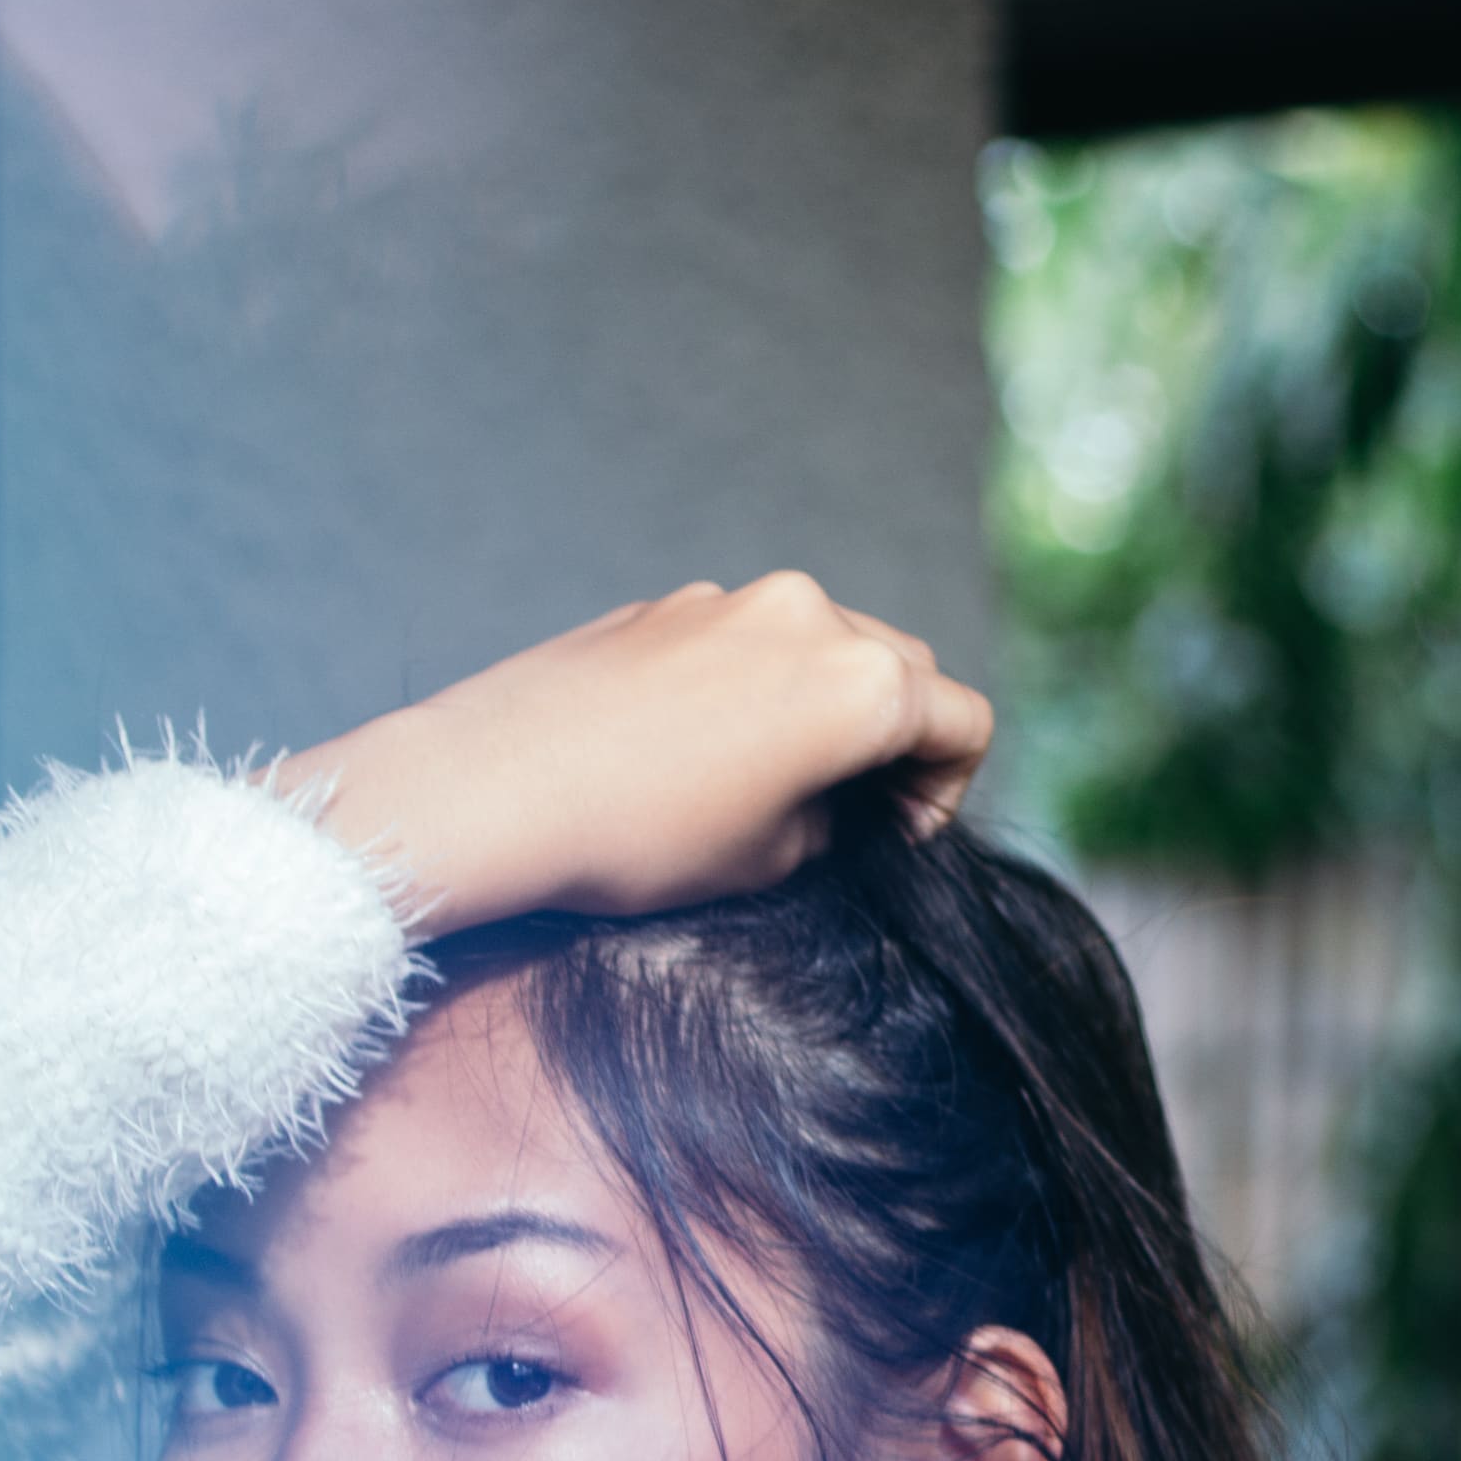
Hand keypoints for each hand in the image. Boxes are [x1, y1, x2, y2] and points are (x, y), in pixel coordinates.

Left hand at [273, 575, 991, 933]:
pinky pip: (746, 639)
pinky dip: (755, 686)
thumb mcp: (766, 860)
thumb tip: (832, 802)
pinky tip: (698, 750)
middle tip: (852, 811)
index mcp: (860, 685)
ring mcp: (735, 600)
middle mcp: (811, 618)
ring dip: (825, 705)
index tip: (895, 837)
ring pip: (823, 644)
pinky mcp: (670, 605)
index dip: (946, 793)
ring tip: (773, 780)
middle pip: (903, 667)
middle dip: (896, 738)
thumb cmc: (638, 838)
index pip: (962, 722)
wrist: (498, 789)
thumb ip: (831, 821)